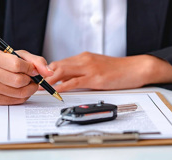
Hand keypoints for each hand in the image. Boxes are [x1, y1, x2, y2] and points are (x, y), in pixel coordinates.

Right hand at [0, 49, 52, 104]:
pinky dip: (25, 95)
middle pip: (19, 81)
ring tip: (28, 83)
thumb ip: (37, 61)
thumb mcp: (20, 55)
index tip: (33, 70)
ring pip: (20, 93)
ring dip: (30, 88)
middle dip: (31, 80)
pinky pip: (17, 100)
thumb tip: (49, 72)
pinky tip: (22, 88)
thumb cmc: (5, 61)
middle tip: (31, 77)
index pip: (17, 65)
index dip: (30, 68)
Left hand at [43, 52, 171, 91]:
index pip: (60, 63)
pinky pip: (75, 81)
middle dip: (45, 75)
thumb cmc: (119, 69)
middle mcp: (84, 60)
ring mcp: (90, 68)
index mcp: (85, 57)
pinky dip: (63, 86)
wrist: (135, 68)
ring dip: (50, 80)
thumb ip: (84, 72)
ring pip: (63, 71)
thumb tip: (70, 81)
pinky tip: (57, 91)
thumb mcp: (98, 67)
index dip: (48, 71)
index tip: (41, 79)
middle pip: (57, 65)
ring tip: (41, 88)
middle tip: (36, 84)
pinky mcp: (96, 78)